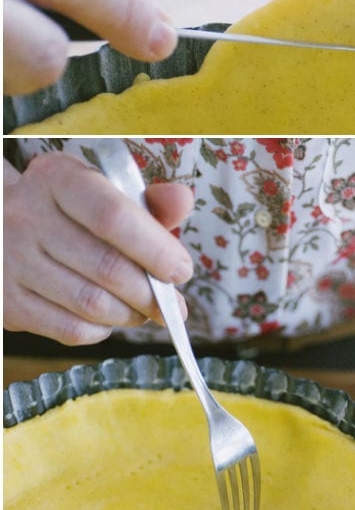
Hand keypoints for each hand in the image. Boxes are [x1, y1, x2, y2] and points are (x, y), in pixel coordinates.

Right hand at [4, 152, 193, 344]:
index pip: (113, 217)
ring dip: (131, 314)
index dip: (156, 249)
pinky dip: (103, 330)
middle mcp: (26, 215)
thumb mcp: (106, 192)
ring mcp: (10, 260)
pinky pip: (69, 329)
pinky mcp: (6, 301)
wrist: (2, 227)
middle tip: (172, 305)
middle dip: (151, 294)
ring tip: (145, 310)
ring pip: (91, 304)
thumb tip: (182, 201)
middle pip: (107, 267)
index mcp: (58, 179)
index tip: (181, 271)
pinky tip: (110, 318)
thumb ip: (149, 202)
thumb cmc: (72, 213)